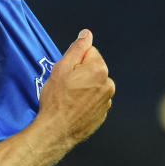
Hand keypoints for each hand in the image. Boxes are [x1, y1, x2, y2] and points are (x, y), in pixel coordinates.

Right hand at [37, 29, 114, 144]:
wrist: (56, 130)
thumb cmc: (56, 100)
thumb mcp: (62, 68)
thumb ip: (77, 48)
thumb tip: (86, 34)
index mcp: (100, 70)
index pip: (89, 52)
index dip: (75, 61)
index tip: (67, 73)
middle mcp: (108, 85)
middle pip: (93, 69)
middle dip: (80, 74)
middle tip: (66, 86)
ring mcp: (106, 101)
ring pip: (94, 85)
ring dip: (83, 88)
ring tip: (68, 98)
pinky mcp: (102, 114)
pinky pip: (94, 100)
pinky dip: (85, 101)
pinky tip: (73, 107)